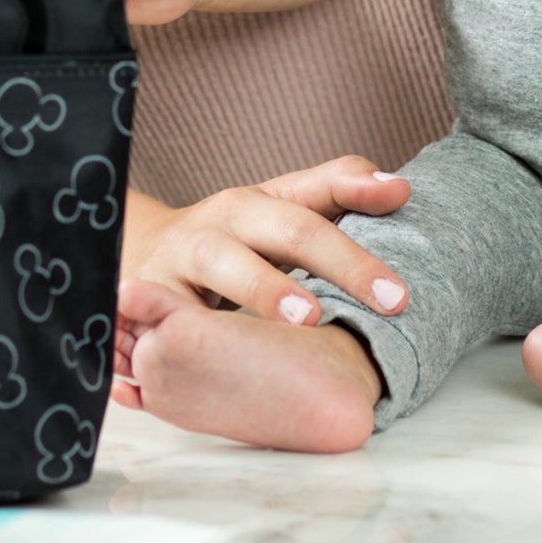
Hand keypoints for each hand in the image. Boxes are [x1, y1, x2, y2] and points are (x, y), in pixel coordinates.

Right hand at [112, 156, 411, 407]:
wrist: (137, 262)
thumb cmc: (227, 244)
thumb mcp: (275, 212)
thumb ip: (338, 193)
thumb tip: (400, 188)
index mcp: (258, 200)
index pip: (319, 192)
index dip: (360, 193)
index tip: (404, 201)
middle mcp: (222, 221)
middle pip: (287, 229)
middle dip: (341, 262)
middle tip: (392, 299)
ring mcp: (182, 257)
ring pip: (222, 264)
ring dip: (265, 288)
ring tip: (307, 317)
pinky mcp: (148, 299)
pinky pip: (172, 313)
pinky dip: (192, 329)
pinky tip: (221, 354)